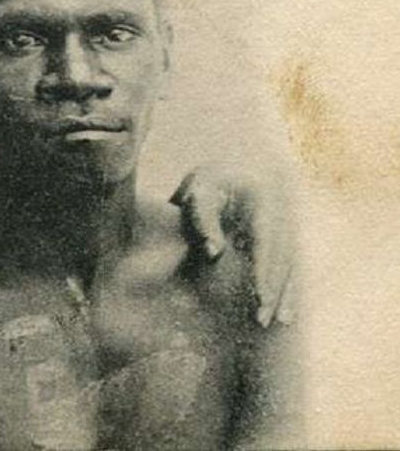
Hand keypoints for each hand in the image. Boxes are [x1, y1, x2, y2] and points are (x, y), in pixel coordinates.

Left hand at [171, 165, 296, 327]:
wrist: (224, 170)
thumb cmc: (205, 183)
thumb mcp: (199, 192)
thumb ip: (203, 220)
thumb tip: (214, 253)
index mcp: (264, 200)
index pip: (267, 242)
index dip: (265, 271)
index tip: (260, 296)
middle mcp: (282, 214)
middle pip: (283, 257)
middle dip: (275, 289)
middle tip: (264, 319)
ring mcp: (287, 225)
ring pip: (291, 265)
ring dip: (286, 293)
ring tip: (280, 322)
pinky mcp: (284, 238)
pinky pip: (291, 267)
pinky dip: (288, 288)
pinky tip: (286, 311)